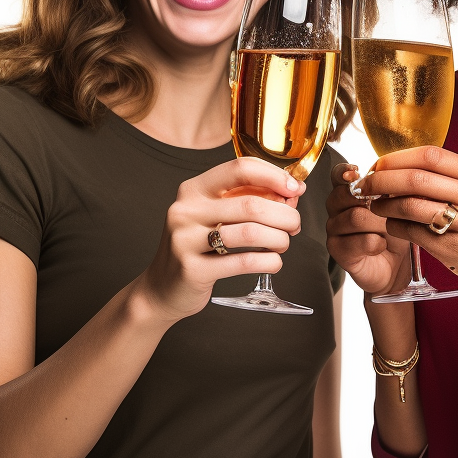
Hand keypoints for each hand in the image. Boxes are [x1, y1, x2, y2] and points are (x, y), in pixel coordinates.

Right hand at [135, 157, 304, 323]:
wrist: (163, 288)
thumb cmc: (198, 247)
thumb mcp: (216, 215)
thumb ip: (249, 199)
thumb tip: (293, 191)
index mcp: (193, 189)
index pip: (239, 169)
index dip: (273, 176)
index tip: (294, 189)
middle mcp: (185, 210)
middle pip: (251, 204)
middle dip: (284, 214)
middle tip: (295, 224)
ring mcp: (185, 240)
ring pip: (251, 232)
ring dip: (279, 238)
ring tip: (284, 243)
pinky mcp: (193, 270)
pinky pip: (244, 261)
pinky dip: (269, 261)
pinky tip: (274, 261)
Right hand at [325, 163, 410, 295]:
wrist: (397, 263)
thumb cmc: (396, 227)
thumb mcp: (398, 203)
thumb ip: (390, 188)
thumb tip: (393, 176)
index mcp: (347, 190)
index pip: (338, 174)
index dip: (345, 172)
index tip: (357, 172)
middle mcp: (336, 207)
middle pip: (345, 194)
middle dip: (373, 201)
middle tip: (390, 209)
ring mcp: (334, 228)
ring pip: (355, 217)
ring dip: (379, 224)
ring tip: (389, 230)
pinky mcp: (337, 250)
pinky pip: (358, 241)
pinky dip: (376, 243)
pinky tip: (382, 245)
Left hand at [366, 146, 457, 304]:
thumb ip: (451, 178)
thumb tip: (403, 168)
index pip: (430, 154)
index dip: (397, 158)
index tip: (378, 164)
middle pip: (416, 178)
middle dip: (382, 179)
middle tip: (365, 184)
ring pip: (412, 206)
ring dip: (384, 204)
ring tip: (374, 205)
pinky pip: (416, 234)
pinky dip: (396, 227)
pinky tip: (390, 226)